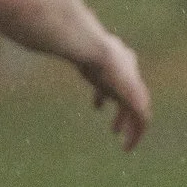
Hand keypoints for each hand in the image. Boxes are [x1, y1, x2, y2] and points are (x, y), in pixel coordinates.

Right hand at [74, 32, 150, 149]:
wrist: (94, 50)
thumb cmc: (76, 46)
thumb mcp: (71, 48)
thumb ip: (66, 49)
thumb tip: (44, 41)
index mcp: (118, 59)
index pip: (117, 79)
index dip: (105, 93)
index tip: (97, 105)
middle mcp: (130, 73)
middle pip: (129, 98)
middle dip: (122, 114)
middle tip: (114, 129)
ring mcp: (135, 86)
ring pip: (139, 113)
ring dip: (132, 129)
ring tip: (125, 144)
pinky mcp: (136, 99)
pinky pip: (141, 121)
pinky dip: (136, 134)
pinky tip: (128, 146)